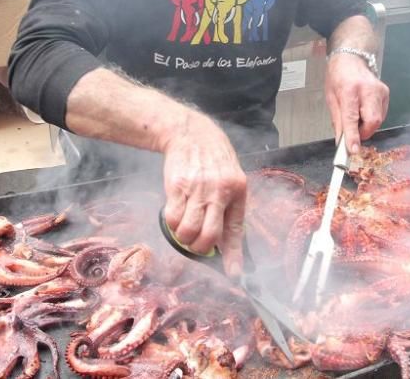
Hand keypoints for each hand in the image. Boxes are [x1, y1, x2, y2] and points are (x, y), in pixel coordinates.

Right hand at [161, 111, 246, 277]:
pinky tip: (176, 216)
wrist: (192, 134)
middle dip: (201, 248)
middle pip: (209, 236)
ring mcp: (197, 189)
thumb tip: (227, 246)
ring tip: (185, 229)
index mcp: (237, 190)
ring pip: (188, 231)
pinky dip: (172, 225)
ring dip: (184, 238)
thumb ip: (230, 212)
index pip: (237, 229)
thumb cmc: (215, 162)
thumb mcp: (231, 182)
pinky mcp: (176, 187)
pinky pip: (172, 219)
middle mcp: (219, 190)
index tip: (234, 274)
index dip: (234, 255)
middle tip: (197, 244)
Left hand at [325, 52, 388, 153]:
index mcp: (349, 89)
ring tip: (356, 116)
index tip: (353, 149)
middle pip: (373, 121)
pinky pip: (381, 114)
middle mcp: (368, 89)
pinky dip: (372, 118)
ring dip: (366, 125)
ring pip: (378, 119)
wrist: (351, 59)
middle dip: (363, 132)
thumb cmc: (338, 76)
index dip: (353, 136)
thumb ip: (337, 120)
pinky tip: (363, 109)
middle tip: (353, 132)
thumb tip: (342, 140)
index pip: (352, 117)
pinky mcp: (386, 93)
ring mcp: (380, 91)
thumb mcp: (331, 98)